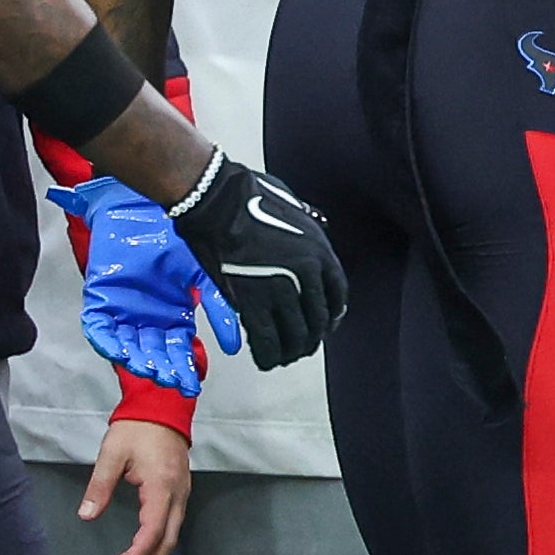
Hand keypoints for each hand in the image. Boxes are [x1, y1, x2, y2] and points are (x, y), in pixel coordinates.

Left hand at [48, 177, 242, 395]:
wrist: (142, 207)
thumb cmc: (171, 236)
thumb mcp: (202, 274)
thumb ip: (219, 307)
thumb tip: (235, 343)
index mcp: (173, 314)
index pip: (179, 350)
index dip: (185, 368)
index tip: (191, 383)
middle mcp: (149, 318)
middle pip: (154, 353)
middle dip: (162, 368)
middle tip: (170, 377)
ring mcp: (123, 311)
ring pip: (127, 347)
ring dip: (136, 359)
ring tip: (148, 366)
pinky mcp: (100, 300)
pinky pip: (99, 330)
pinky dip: (107, 341)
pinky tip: (119, 349)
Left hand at [76, 419, 189, 554]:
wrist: (163, 404)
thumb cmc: (136, 428)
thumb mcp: (112, 453)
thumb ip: (99, 486)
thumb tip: (87, 516)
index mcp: (160, 486)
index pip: (153, 530)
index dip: (139, 553)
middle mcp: (177, 493)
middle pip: (168, 539)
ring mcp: (183, 491)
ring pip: (174, 532)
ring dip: (156, 554)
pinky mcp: (182, 488)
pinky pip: (175, 522)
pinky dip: (162, 540)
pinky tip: (149, 546)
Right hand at [167, 152, 349, 368]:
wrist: (217, 202)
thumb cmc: (248, 196)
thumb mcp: (294, 205)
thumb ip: (306, 223)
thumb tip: (311, 224)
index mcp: (319, 251)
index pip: (338, 294)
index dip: (333, 314)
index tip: (327, 322)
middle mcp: (306, 274)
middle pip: (319, 321)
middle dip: (312, 337)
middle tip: (304, 345)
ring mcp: (280, 291)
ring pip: (297, 337)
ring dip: (292, 351)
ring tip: (285, 355)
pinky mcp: (252, 304)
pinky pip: (266, 342)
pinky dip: (268, 356)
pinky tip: (265, 358)